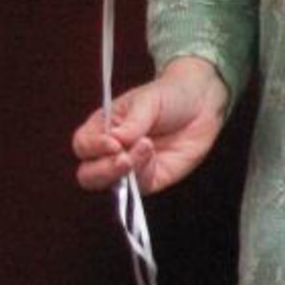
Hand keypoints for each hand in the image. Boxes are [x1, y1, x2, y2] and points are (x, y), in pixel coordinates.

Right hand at [72, 56, 228, 194]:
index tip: (113, 142)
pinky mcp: (150, 179)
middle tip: (124, 157)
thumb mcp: (148, 100)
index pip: (83, 145)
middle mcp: (111, 151)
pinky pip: (138, 189)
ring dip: (125, 171)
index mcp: (104, 127)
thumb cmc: (169, 95)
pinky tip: (154, 155)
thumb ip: (132, 121)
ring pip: (110, 186)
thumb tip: (116, 140)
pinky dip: (143, 175)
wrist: (202, 102)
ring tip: (147, 147)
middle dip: (103, 170)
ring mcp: (130, 168)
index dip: (93, 147)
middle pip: (88, 174)